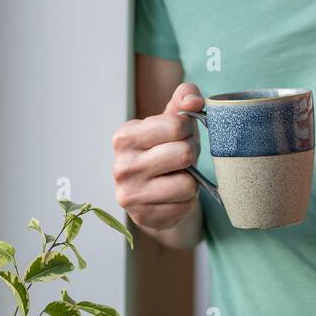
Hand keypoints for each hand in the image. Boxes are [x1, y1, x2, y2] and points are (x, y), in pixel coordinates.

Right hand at [111, 83, 204, 232]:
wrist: (153, 195)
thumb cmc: (166, 150)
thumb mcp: (171, 120)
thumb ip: (183, 98)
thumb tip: (194, 101)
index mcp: (125, 136)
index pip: (177, 125)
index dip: (189, 129)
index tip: (182, 135)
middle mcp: (121, 166)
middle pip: (185, 153)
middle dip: (192, 153)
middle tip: (183, 158)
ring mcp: (130, 195)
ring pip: (188, 183)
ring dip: (191, 180)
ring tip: (178, 176)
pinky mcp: (144, 217)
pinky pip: (186, 205)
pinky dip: (187, 200)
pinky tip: (174, 196)